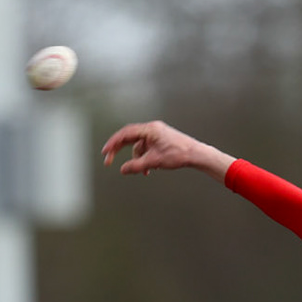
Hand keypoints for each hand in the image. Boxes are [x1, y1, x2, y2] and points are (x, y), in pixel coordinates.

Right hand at [100, 121, 234, 181]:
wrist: (196, 154)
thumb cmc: (178, 154)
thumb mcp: (154, 162)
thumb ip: (137, 166)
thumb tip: (123, 170)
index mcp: (149, 129)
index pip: (125, 133)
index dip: (113, 143)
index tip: (105, 152)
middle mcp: (152, 129)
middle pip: (129, 138)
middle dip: (119, 150)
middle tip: (109, 160)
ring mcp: (157, 134)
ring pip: (139, 146)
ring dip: (137, 159)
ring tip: (143, 172)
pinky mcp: (161, 140)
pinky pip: (147, 148)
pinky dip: (146, 159)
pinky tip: (150, 170)